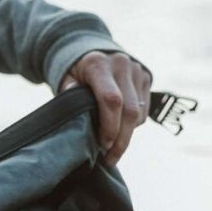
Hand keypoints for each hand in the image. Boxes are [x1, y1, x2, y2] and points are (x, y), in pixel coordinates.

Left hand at [59, 51, 152, 167]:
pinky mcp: (145, 76)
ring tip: (113, 149)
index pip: (111, 100)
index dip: (110, 127)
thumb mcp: (65, 80)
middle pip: (129, 110)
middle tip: (110, 159)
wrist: (93, 51)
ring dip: (127, 135)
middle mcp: (120, 64)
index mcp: (97, 64)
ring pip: (138, 112)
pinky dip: (133, 125)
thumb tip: (75, 116)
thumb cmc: (75, 73)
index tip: (103, 146)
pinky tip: (120, 131)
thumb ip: (68, 95)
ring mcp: (136, 69)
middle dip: (121, 140)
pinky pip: (144, 109)